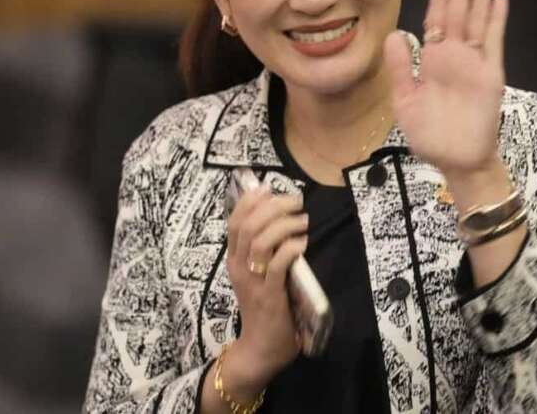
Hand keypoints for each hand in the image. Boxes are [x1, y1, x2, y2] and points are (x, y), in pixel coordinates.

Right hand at [220, 185, 307, 395]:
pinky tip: (302, 243)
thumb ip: (263, 250)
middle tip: (296, 202)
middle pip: (248, 225)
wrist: (260, 347)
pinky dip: (291, 248)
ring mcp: (253, 282)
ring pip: (261, 241)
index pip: (234, 222)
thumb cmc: (264, 306)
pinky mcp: (269, 295)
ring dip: (284, 225)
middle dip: (273, 207)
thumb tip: (279, 218)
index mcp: (234, 260)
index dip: (251, 201)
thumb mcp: (257, 274)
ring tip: (302, 221)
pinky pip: (277, 264)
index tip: (270, 189)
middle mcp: (239, 267)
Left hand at [384, 0, 509, 204]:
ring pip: (477, 18)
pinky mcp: (490, 75)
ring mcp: (474, 63)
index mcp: (433, 58)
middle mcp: (455, 54)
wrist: (456, 162)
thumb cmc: (430, 135)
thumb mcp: (405, 101)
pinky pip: (493, 43)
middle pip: (460, 8)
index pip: (438, 14)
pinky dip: (496, 21)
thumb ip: (400, 68)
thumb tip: (395, 33)